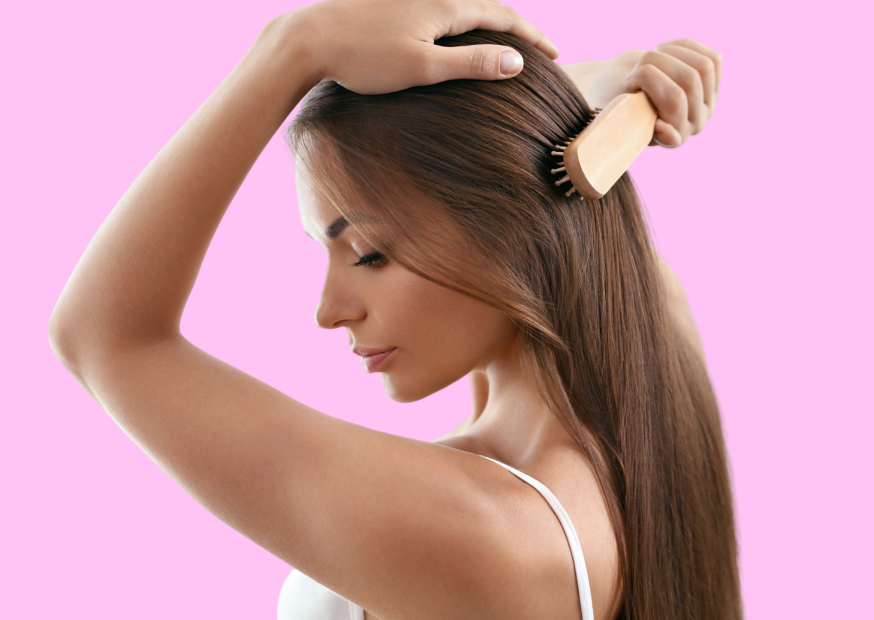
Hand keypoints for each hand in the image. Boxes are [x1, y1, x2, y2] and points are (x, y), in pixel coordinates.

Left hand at [283, 0, 558, 94]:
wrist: (310, 39)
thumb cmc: (364, 57)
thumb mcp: (423, 67)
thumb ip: (471, 64)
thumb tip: (517, 62)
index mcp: (446, 6)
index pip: (504, 17)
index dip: (533, 37)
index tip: (555, 54)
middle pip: (488, 6)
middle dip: (517, 28)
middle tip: (539, 48)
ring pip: (465, 6)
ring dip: (491, 22)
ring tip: (506, 41)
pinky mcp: (395, 4)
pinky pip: (443, 8)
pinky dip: (464, 21)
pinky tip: (457, 35)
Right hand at [563, 40, 721, 147]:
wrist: (617, 90)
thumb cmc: (612, 104)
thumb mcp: (618, 114)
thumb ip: (641, 126)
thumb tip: (674, 138)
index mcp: (673, 138)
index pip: (673, 99)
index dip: (648, 79)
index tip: (627, 82)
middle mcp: (694, 124)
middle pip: (689, 79)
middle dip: (655, 62)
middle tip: (634, 68)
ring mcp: (707, 103)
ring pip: (702, 66)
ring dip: (670, 53)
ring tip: (650, 57)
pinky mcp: (712, 84)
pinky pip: (712, 58)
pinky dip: (685, 47)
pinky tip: (665, 51)